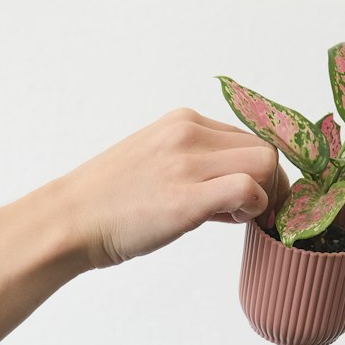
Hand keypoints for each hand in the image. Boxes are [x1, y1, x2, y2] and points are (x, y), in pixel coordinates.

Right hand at [61, 108, 289, 267]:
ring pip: (264, 164)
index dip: (258, 171)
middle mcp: (188, 133)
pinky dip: (255, 208)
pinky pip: (248, 189)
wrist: (72, 220)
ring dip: (266, 196)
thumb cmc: (111, 204)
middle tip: (255, 213)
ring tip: (237, 218)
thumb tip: (240, 196)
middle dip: (272, 184)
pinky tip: (232, 222)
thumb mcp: (157, 167)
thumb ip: (199, 172)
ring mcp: (187, 164)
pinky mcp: (186, 198)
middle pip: (265, 149)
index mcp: (183, 122)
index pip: (248, 137)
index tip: (249, 198)